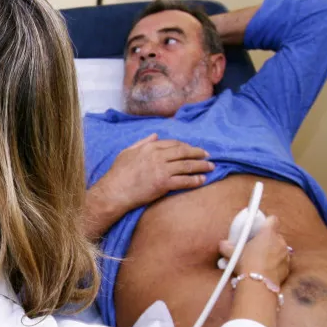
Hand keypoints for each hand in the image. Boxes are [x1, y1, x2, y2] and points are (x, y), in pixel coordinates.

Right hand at [95, 134, 213, 211]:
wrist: (115, 191)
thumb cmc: (118, 173)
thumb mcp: (127, 152)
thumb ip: (142, 142)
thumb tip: (155, 135)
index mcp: (149, 147)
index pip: (173, 144)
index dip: (186, 146)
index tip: (193, 149)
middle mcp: (157, 156)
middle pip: (184, 152)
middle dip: (198, 153)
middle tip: (208, 156)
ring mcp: (161, 170)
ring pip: (187, 166)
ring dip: (201, 166)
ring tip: (211, 167)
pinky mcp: (163, 184)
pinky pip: (184, 181)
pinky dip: (195, 180)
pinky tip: (202, 180)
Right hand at [221, 216, 290, 285]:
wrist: (258, 284)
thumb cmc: (247, 264)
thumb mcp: (232, 253)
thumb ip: (227, 246)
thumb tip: (223, 244)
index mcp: (268, 233)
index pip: (273, 220)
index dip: (267, 222)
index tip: (260, 227)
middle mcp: (280, 242)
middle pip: (276, 235)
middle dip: (268, 239)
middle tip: (256, 245)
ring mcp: (286, 255)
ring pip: (280, 249)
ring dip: (273, 251)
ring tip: (260, 258)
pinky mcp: (287, 268)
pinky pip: (282, 261)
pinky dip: (276, 263)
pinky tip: (265, 269)